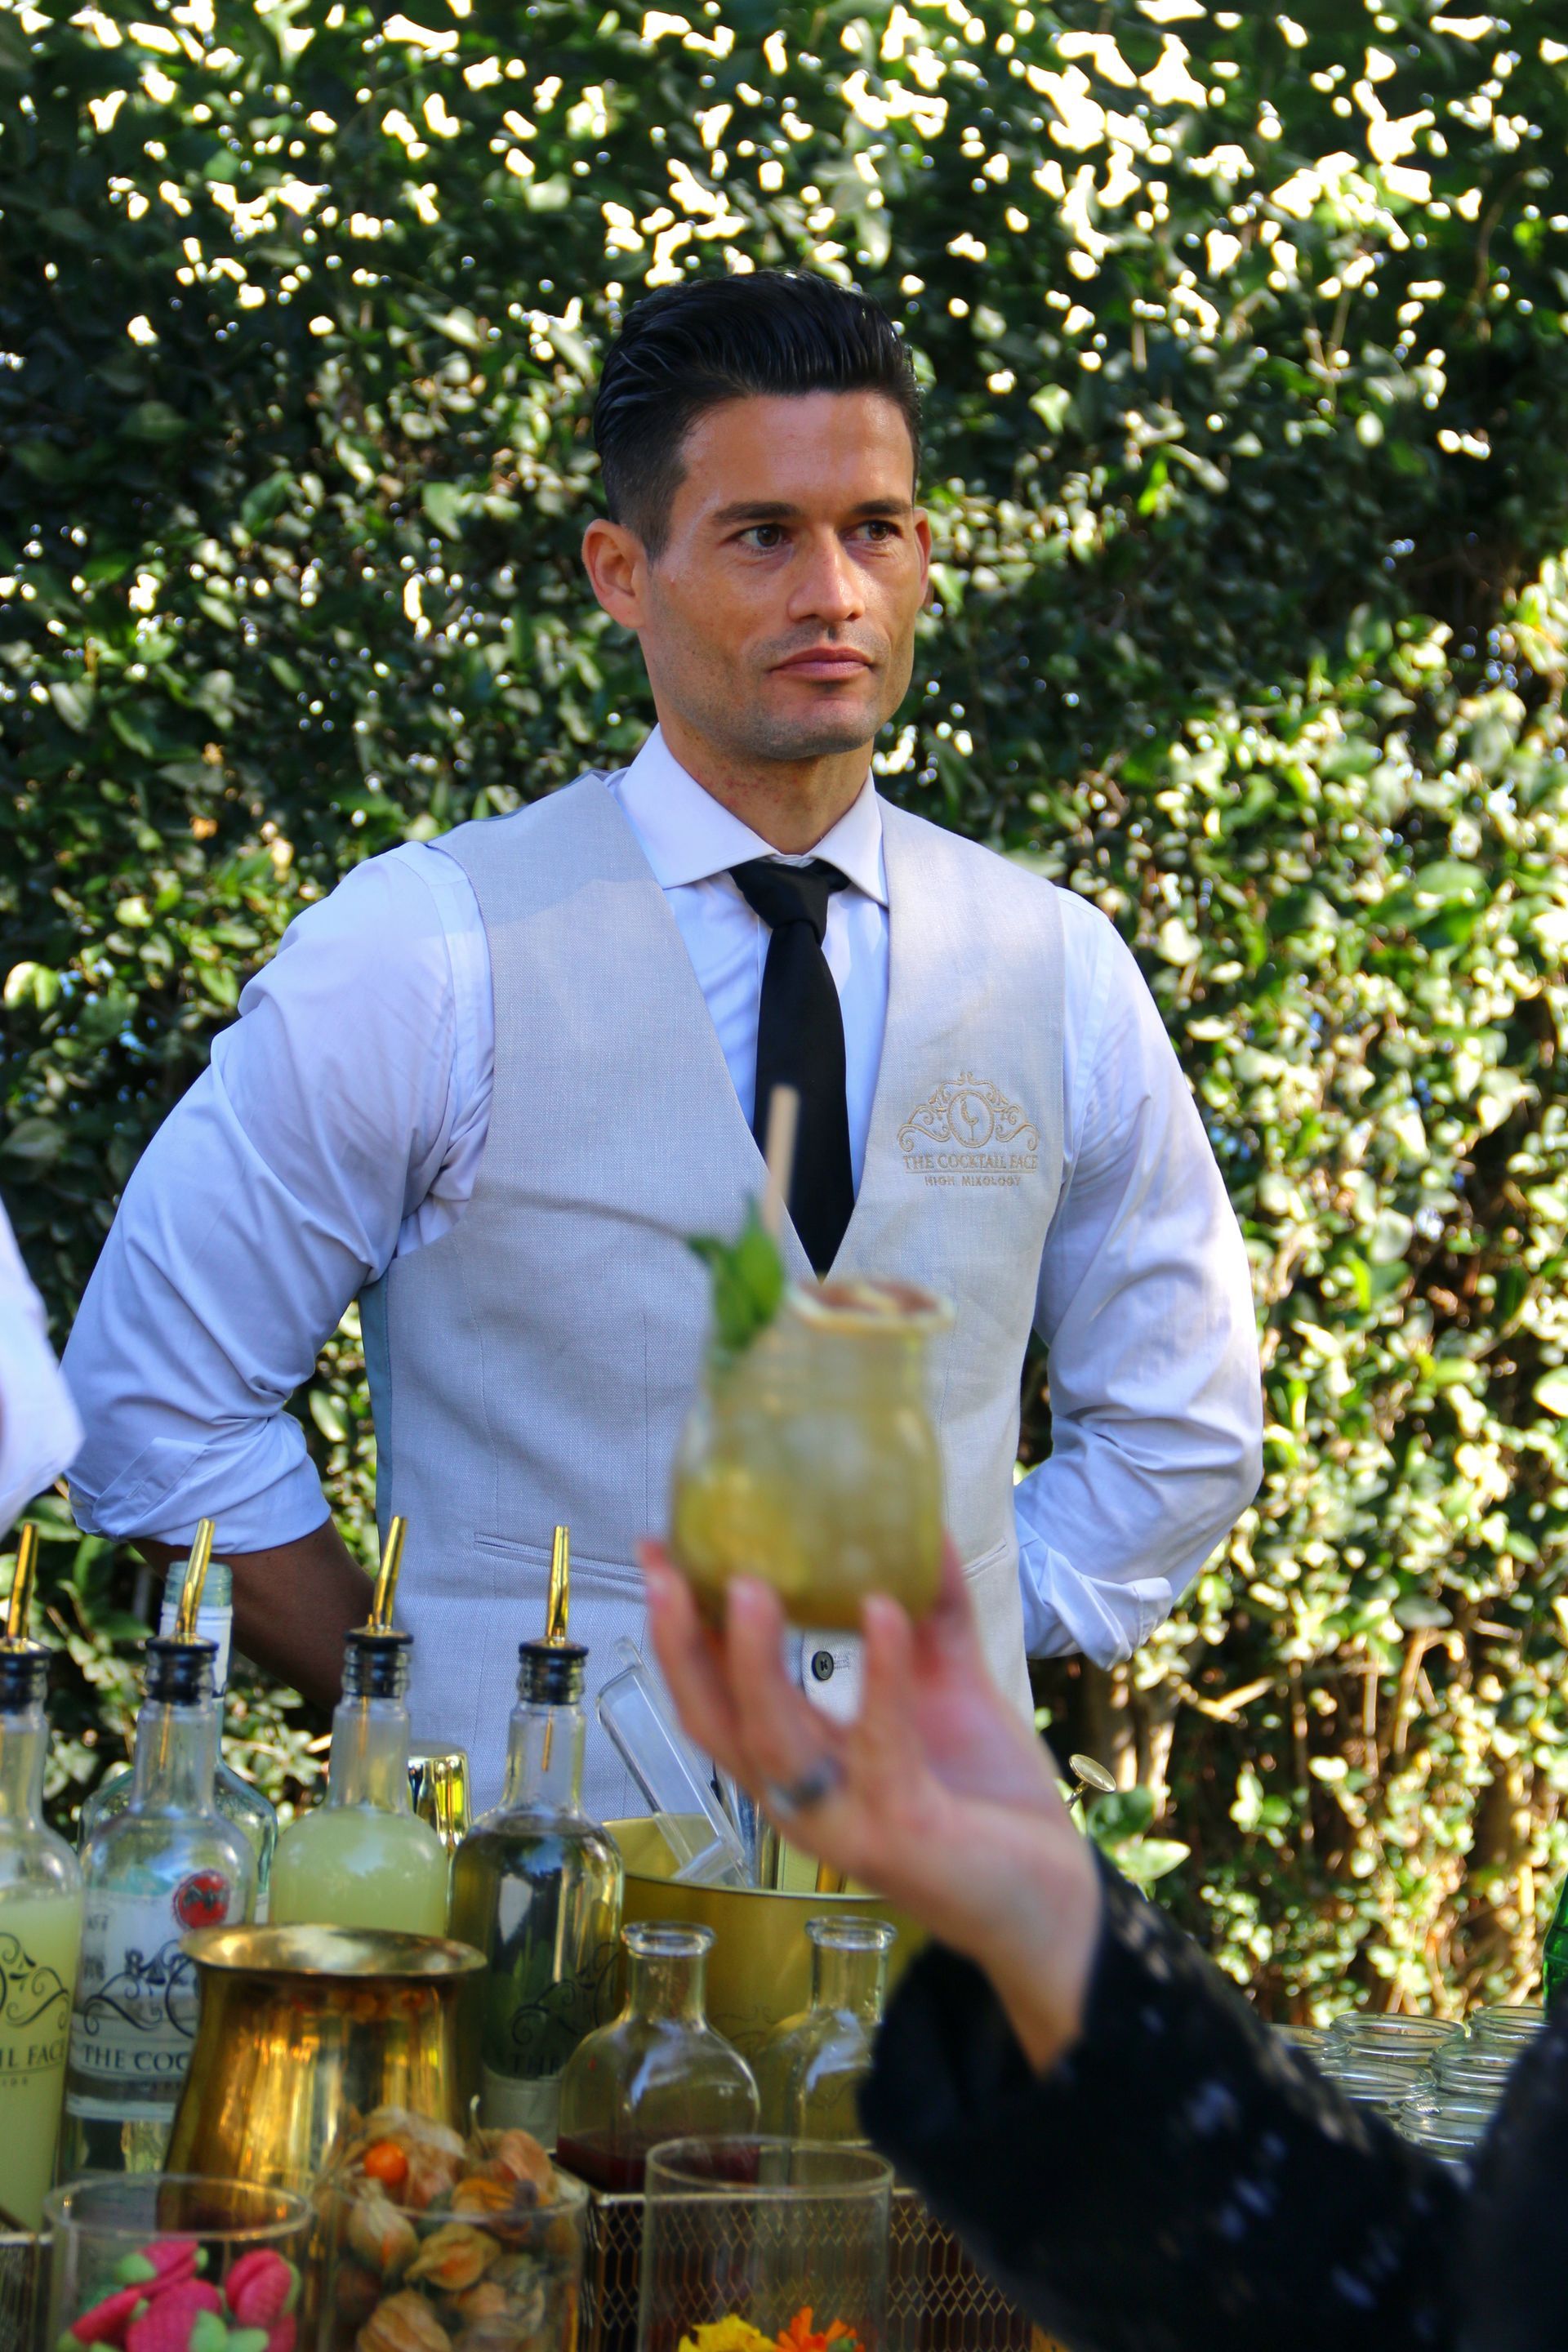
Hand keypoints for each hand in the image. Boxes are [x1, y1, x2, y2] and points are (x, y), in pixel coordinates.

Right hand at [640, 1540, 1100, 2073]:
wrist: (1051, 1898)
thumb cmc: (985, 1798)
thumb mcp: (946, 1689)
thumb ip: (929, 1619)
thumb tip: (925, 1529)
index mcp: (799, 1761)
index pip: (714, 1695)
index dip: (678, 1629)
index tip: (657, 1553)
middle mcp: (802, 1797)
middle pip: (714, 1723)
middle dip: (680, 1646)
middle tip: (665, 1571)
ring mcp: (844, 1821)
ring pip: (772, 1743)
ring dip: (754, 1664)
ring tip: (752, 1588)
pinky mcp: (900, 1833)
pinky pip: (880, 1745)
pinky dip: (880, 1675)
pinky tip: (882, 1612)